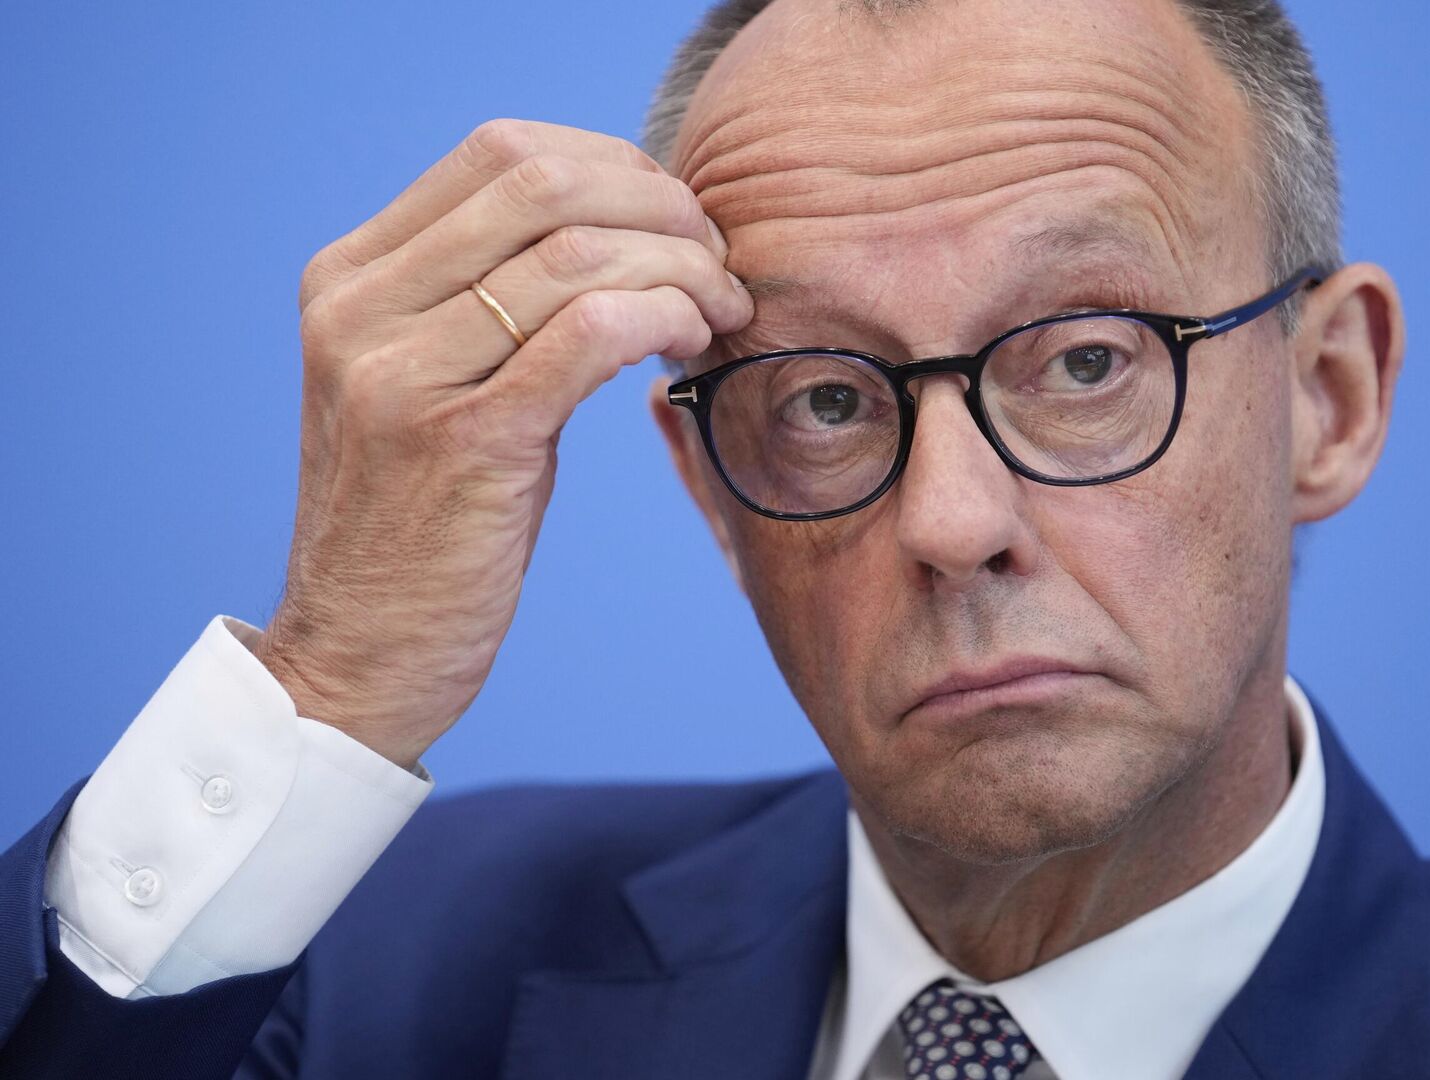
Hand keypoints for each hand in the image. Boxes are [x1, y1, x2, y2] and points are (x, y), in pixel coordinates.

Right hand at [253, 118, 749, 768]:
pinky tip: (691, 346)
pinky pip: (591, 332)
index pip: (500, 153)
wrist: (358, 657)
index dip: (614, 167)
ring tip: (720, 312)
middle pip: (543, 183)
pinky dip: (664, 317)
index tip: (675, 222)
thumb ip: (489, 302)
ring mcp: (403, 372)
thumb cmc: (423, 524)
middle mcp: (360, 308)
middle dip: (659, 208)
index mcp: (349, 277)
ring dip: (680, 269)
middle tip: (716, 262)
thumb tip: (628, 230)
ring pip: (578, 254)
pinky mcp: (463, 440)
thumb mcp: (431, 386)